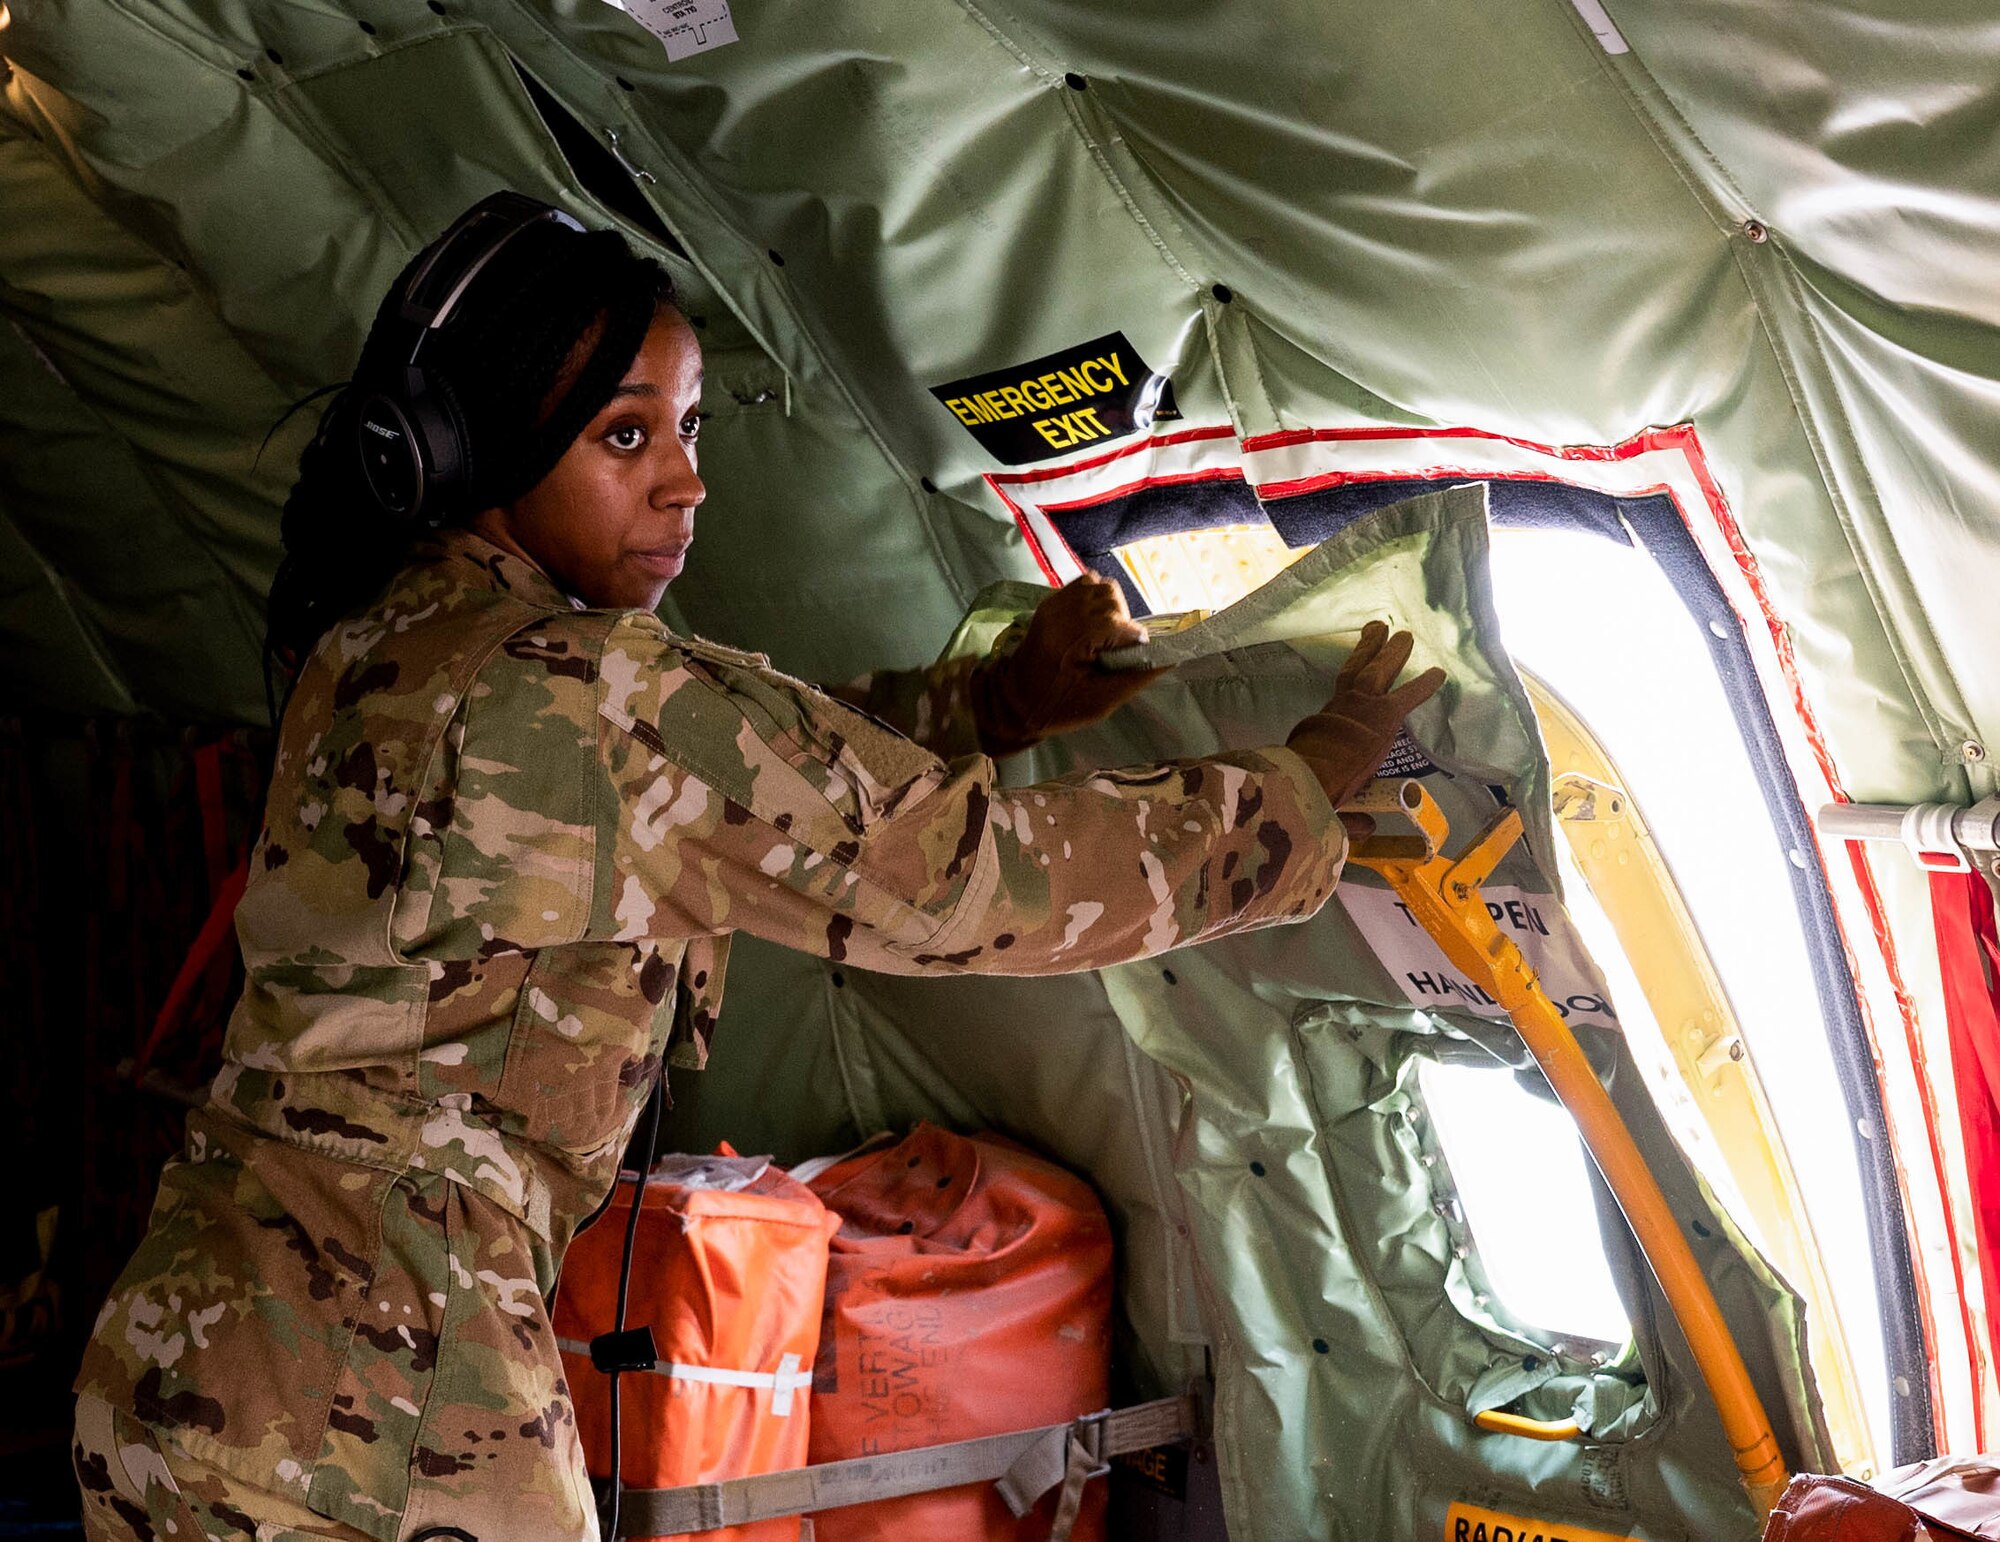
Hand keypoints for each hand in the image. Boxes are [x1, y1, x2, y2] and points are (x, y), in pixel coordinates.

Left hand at [972, 573, 1167, 756]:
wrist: (1013, 700)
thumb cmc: (1058, 707)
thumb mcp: (1101, 702)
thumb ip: (1136, 678)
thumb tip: (1169, 658)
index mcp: (1072, 641)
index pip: (1117, 622)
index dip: (1132, 637)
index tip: (1134, 652)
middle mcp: (1062, 615)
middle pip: (1111, 598)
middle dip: (1121, 620)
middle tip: (1115, 646)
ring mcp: (1053, 605)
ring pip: (1099, 586)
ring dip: (1109, 606)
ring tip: (1104, 632)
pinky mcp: (1050, 602)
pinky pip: (1083, 584)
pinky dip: (1095, 597)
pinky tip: (1092, 621)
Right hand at [1287, 621, 1445, 811]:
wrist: (1310, 778)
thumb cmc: (1305, 788)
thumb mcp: (1322, 798)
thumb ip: (1350, 814)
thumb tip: (1366, 827)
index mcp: (1321, 727)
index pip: (1335, 705)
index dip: (1345, 693)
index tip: (1351, 678)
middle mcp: (1340, 709)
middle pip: (1353, 671)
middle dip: (1365, 650)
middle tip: (1375, 630)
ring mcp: (1361, 708)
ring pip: (1377, 670)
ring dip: (1391, 652)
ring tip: (1403, 635)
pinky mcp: (1384, 714)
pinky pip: (1409, 694)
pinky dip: (1425, 683)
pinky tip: (1440, 673)